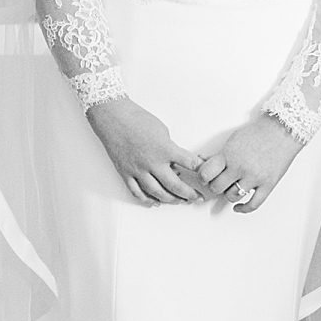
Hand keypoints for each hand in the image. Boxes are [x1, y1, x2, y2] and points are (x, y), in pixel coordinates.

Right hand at [86, 97, 203, 204]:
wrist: (113, 118)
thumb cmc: (138, 120)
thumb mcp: (162, 130)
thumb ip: (170, 148)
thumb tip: (176, 162)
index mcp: (165, 149)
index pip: (189, 163)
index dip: (201, 171)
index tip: (206, 176)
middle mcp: (152, 162)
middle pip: (175, 185)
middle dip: (189, 194)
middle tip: (197, 198)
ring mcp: (138, 170)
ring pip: (157, 193)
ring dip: (171, 199)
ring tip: (180, 201)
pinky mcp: (126, 173)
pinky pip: (137, 192)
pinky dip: (147, 200)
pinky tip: (156, 203)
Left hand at [195, 116, 301, 214]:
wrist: (283, 131)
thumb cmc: (259, 133)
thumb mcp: (233, 140)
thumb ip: (218, 154)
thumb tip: (203, 161)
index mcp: (229, 155)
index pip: (206, 173)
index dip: (202, 177)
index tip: (205, 178)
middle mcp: (240, 167)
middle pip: (217, 187)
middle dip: (215, 185)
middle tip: (219, 181)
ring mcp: (255, 177)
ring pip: (232, 196)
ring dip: (229, 194)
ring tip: (232, 187)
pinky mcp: (268, 185)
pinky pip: (253, 204)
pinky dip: (243, 208)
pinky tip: (238, 207)